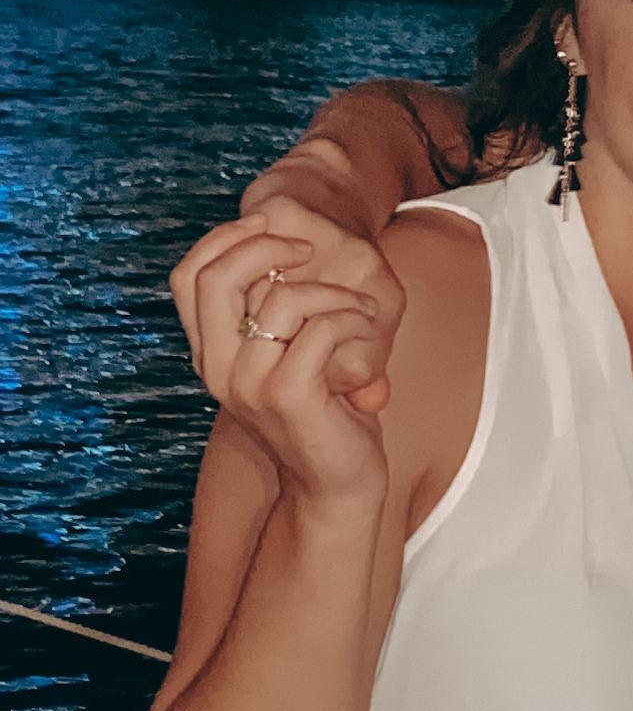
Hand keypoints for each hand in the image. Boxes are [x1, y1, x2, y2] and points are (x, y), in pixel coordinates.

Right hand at [186, 220, 389, 511]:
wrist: (337, 485)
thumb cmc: (323, 412)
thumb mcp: (290, 355)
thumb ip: (274, 314)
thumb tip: (278, 248)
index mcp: (211, 354)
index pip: (188, 276)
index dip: (224, 238)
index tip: (269, 225)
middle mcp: (218, 369)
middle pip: (216, 277)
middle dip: (268, 246)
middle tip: (310, 251)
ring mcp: (249, 384)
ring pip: (283, 299)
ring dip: (335, 293)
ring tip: (360, 314)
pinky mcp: (288, 396)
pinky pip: (322, 329)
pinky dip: (354, 321)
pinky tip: (367, 339)